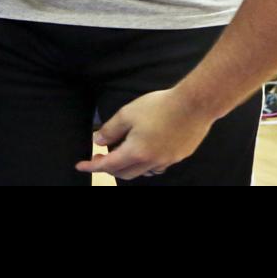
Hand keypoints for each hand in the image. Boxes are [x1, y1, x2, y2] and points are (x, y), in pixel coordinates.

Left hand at [76, 89, 213, 180]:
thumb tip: (98, 141)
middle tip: (101, 156)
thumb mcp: (128, 113)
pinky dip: (147, 165)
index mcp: (136, 152)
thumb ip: (111, 129)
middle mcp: (151, 161)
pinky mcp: (179, 156)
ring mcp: (167, 161)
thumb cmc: (160, 106)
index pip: (108, 165)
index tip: (80, 166)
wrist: (195, 104)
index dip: (92, 166)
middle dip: (109, 168)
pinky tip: (147, 153)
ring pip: (142, 173)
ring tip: (124, 154)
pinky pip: (158, 167)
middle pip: (124, 173)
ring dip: (129, 168)